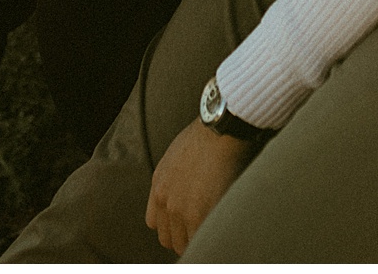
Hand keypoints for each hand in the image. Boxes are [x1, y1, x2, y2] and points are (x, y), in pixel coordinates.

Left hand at [145, 119, 255, 253]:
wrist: (220, 132)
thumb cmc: (206, 138)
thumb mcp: (177, 156)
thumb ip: (175, 180)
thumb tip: (186, 191)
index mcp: (159, 186)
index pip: (156, 223)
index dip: (173, 227)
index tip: (187, 227)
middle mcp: (165, 201)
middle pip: (169, 239)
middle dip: (186, 239)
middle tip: (204, 234)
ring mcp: (181, 211)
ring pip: (185, 245)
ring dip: (199, 242)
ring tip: (214, 235)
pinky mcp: (199, 216)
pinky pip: (201, 242)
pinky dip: (211, 242)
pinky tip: (221, 234)